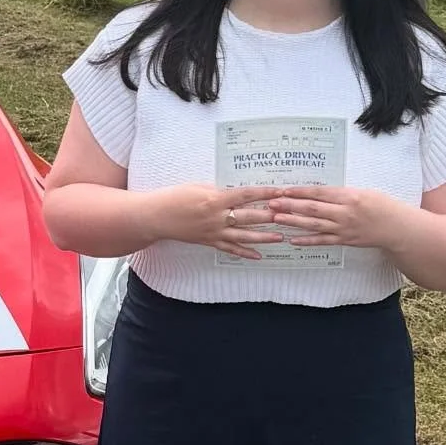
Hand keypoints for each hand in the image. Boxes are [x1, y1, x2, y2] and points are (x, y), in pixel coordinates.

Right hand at [152, 184, 288, 260]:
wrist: (156, 216)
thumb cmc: (175, 197)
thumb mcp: (198, 187)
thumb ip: (218, 191)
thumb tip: (237, 193)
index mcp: (215, 199)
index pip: (246, 195)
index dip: (265, 193)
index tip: (281, 191)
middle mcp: (217, 217)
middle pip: (249, 217)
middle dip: (270, 216)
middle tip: (289, 216)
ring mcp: (214, 232)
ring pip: (244, 236)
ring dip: (264, 237)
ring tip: (281, 237)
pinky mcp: (209, 242)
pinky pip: (230, 249)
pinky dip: (244, 254)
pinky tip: (259, 256)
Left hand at [265, 186, 400, 250]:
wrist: (397, 227)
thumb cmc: (381, 205)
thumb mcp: (363, 191)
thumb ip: (340, 193)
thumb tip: (316, 192)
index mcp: (349, 196)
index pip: (319, 193)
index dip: (300, 191)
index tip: (284, 190)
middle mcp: (345, 212)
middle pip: (312, 208)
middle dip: (290, 206)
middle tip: (272, 203)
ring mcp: (343, 228)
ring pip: (314, 225)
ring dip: (294, 222)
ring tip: (276, 219)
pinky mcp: (344, 240)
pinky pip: (322, 241)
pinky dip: (307, 240)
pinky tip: (292, 240)